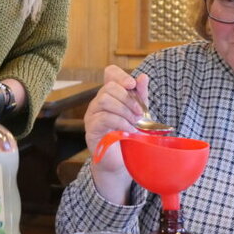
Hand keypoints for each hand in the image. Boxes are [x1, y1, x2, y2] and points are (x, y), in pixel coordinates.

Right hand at [84, 65, 147, 202]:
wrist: (120, 160)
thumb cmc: (128, 134)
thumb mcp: (139, 113)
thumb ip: (140, 96)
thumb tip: (143, 77)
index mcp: (110, 95)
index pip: (110, 73)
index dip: (120, 75)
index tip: (132, 84)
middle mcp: (98, 102)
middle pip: (109, 87)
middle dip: (128, 98)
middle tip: (140, 113)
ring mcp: (92, 115)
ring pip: (105, 100)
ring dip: (124, 111)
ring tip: (135, 123)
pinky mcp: (91, 129)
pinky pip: (104, 118)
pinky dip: (120, 123)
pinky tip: (129, 130)